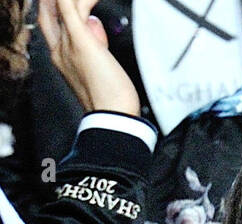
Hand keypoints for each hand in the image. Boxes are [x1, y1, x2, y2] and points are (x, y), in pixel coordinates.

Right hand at [37, 0, 139, 114]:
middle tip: (81, 1)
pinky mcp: (81, 42)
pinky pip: (69, 8)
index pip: (51, 22)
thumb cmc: (112, 99)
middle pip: (49, 11)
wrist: (113, 115)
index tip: (71, 2)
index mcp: (61, 56)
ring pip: (63, 6)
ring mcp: (68, 44)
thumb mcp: (99, 66)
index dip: (56, 7)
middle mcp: (59, 48)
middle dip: (59, 0)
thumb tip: (94, 24)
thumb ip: (94, 44)